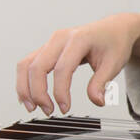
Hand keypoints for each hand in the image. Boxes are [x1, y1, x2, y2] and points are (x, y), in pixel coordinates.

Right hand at [15, 12, 139, 114]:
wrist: (114, 28)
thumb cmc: (115, 43)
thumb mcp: (114, 63)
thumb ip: (102, 82)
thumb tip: (96, 102)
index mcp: (79, 39)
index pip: (62, 68)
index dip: (60, 92)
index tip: (65, 109)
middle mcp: (60, 38)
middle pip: (37, 66)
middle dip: (38, 92)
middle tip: (48, 111)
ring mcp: (50, 42)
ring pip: (26, 65)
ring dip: (25, 88)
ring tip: (32, 107)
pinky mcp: (46, 48)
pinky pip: (28, 64)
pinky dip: (24, 81)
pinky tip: (28, 97)